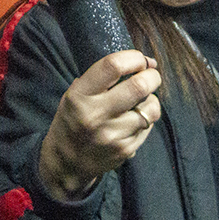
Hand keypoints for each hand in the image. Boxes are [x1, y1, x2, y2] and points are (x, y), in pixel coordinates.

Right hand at [38, 50, 160, 201]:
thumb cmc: (73, 119)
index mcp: (80, 95)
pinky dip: (146, 119)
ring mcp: (112, 134)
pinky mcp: (125, 150)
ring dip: (151, 101)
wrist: (66, 162)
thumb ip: (103, 78)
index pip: (113, 66)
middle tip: (150, 76)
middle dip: (152, 76)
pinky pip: (148, 127)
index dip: (134, 58)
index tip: (140, 60)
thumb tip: (145, 63)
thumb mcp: (75, 94)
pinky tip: (134, 121)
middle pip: (139, 86)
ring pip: (150, 109)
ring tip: (142, 101)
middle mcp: (96, 114)